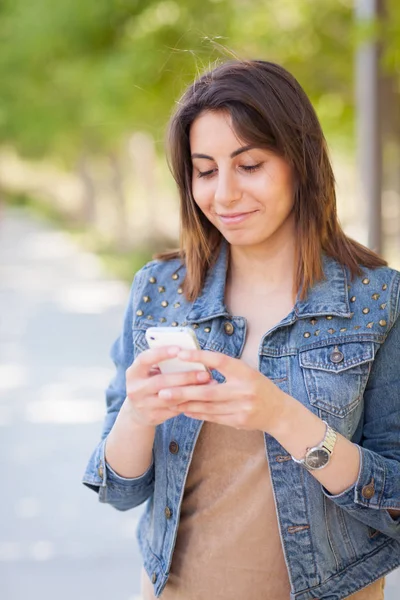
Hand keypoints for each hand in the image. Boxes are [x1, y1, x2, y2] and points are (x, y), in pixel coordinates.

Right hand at [123, 346, 211, 426]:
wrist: (138, 411)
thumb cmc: (150, 382)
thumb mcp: (150, 371)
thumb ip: (164, 363)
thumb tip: (191, 352)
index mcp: (133, 373)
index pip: (145, 359)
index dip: (161, 353)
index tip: (179, 349)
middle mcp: (135, 389)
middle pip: (161, 382)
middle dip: (185, 377)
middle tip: (205, 373)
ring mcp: (143, 405)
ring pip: (171, 398)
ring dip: (192, 391)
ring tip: (210, 385)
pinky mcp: (153, 417)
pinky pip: (175, 409)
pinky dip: (191, 402)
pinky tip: (205, 397)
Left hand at [160, 349, 286, 432]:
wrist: (278, 411)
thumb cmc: (258, 386)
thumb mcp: (246, 371)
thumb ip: (226, 369)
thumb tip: (196, 364)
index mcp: (245, 372)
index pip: (220, 361)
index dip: (200, 357)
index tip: (180, 354)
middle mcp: (244, 390)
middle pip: (208, 391)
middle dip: (183, 391)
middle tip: (163, 390)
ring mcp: (242, 407)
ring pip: (207, 407)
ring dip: (186, 404)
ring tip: (169, 401)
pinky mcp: (239, 421)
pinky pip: (213, 418)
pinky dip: (197, 413)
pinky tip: (184, 409)